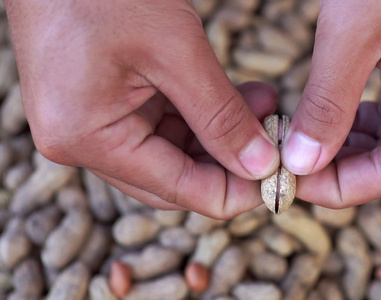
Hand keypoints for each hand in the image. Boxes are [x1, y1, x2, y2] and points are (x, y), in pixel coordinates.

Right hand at [5, 1, 279, 217]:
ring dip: (221, 134)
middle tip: (276, 140)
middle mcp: (82, 141)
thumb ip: (221, 115)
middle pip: (174, 178)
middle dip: (230, 161)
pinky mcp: (102, 104)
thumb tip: (261, 165)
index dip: (235, 191)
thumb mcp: (176, 51)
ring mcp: (90, 123)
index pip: (178, 189)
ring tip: (264, 105)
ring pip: (172, 152)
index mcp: (88, 138)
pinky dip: (201, 115)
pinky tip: (237, 97)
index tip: (280, 178)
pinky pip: (160, 125)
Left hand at [283, 1, 380, 206]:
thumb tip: (301, 162)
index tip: (288, 185)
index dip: (335, 188)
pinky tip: (324, 121)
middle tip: (285, 165)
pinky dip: (358, 122)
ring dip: (344, 146)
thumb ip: (326, 106)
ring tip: (297, 144)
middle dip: (336, 168)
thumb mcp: (351, 35)